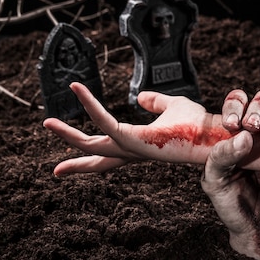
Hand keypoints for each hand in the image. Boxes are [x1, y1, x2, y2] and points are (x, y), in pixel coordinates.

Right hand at [43, 82, 226, 175]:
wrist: (212, 133)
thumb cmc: (197, 124)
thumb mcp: (172, 107)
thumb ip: (155, 102)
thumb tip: (139, 98)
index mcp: (138, 146)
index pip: (110, 153)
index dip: (91, 158)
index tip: (71, 165)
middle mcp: (132, 151)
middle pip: (98, 159)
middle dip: (76, 165)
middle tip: (56, 172)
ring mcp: (131, 147)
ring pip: (92, 143)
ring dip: (67, 134)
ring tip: (47, 122)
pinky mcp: (133, 139)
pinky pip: (104, 121)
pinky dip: (90, 104)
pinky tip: (78, 87)